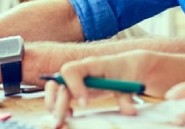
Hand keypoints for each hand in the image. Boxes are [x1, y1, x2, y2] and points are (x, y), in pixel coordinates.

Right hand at [44, 50, 163, 127]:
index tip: (85, 104)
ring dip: (53, 104)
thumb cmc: (127, 72)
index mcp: (91, 65)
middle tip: (62, 121)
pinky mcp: (76, 88)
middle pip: (59, 82)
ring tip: (61, 121)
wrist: (128, 67)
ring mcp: (76, 79)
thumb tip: (130, 112)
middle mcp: (80, 71)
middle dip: (58, 102)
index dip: (74, 87)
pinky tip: (70, 115)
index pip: (71, 70)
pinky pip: (60, 95)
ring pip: (55, 88)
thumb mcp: (129, 84)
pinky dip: (59, 106)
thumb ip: (126, 98)